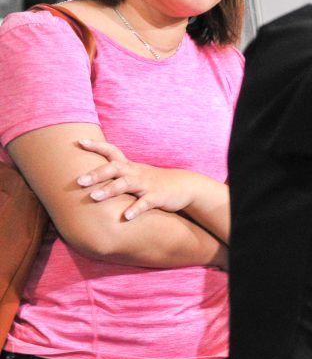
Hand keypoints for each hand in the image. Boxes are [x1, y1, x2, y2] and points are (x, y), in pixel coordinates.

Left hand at [75, 139, 197, 221]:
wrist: (185, 186)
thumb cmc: (154, 182)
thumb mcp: (136, 174)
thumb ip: (116, 174)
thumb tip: (90, 176)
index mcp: (130, 167)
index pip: (112, 152)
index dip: (97, 146)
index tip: (79, 142)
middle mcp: (136, 173)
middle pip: (115, 168)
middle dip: (96, 173)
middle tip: (78, 181)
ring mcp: (147, 184)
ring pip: (127, 184)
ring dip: (109, 190)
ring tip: (93, 197)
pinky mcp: (158, 197)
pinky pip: (146, 203)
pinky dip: (136, 209)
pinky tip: (126, 217)